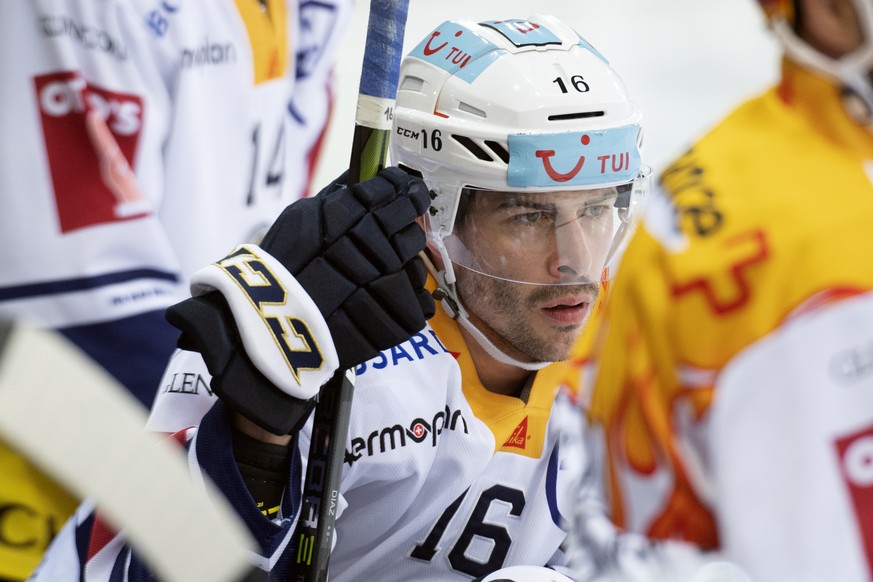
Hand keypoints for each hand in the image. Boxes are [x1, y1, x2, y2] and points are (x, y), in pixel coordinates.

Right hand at [166, 168, 434, 433]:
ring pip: (416, 264)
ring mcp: (386, 283)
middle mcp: (370, 244)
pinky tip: (390, 300)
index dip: (402, 185)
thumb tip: (361, 173)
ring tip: (387, 270)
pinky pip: (419, 303)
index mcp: (344, 214)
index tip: (406, 185)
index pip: (390, 189)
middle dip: (411, 217)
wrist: (266, 330)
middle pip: (409, 222)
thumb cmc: (278, 270)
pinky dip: (410, 301)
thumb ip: (336, 196)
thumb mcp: (299, 218)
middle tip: (406, 218)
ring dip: (408, 264)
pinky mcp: (395, 320)